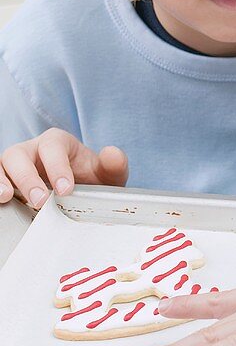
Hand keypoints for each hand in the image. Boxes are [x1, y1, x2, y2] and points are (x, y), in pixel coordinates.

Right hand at [0, 129, 127, 208]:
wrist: (81, 192)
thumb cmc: (90, 179)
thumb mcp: (106, 174)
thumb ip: (114, 164)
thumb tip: (112, 153)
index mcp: (57, 142)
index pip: (52, 147)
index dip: (57, 167)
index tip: (66, 190)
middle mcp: (32, 150)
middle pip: (19, 154)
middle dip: (27, 177)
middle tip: (40, 200)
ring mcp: (15, 166)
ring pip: (1, 165)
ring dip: (1, 181)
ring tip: (6, 197)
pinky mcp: (7, 180)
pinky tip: (1, 202)